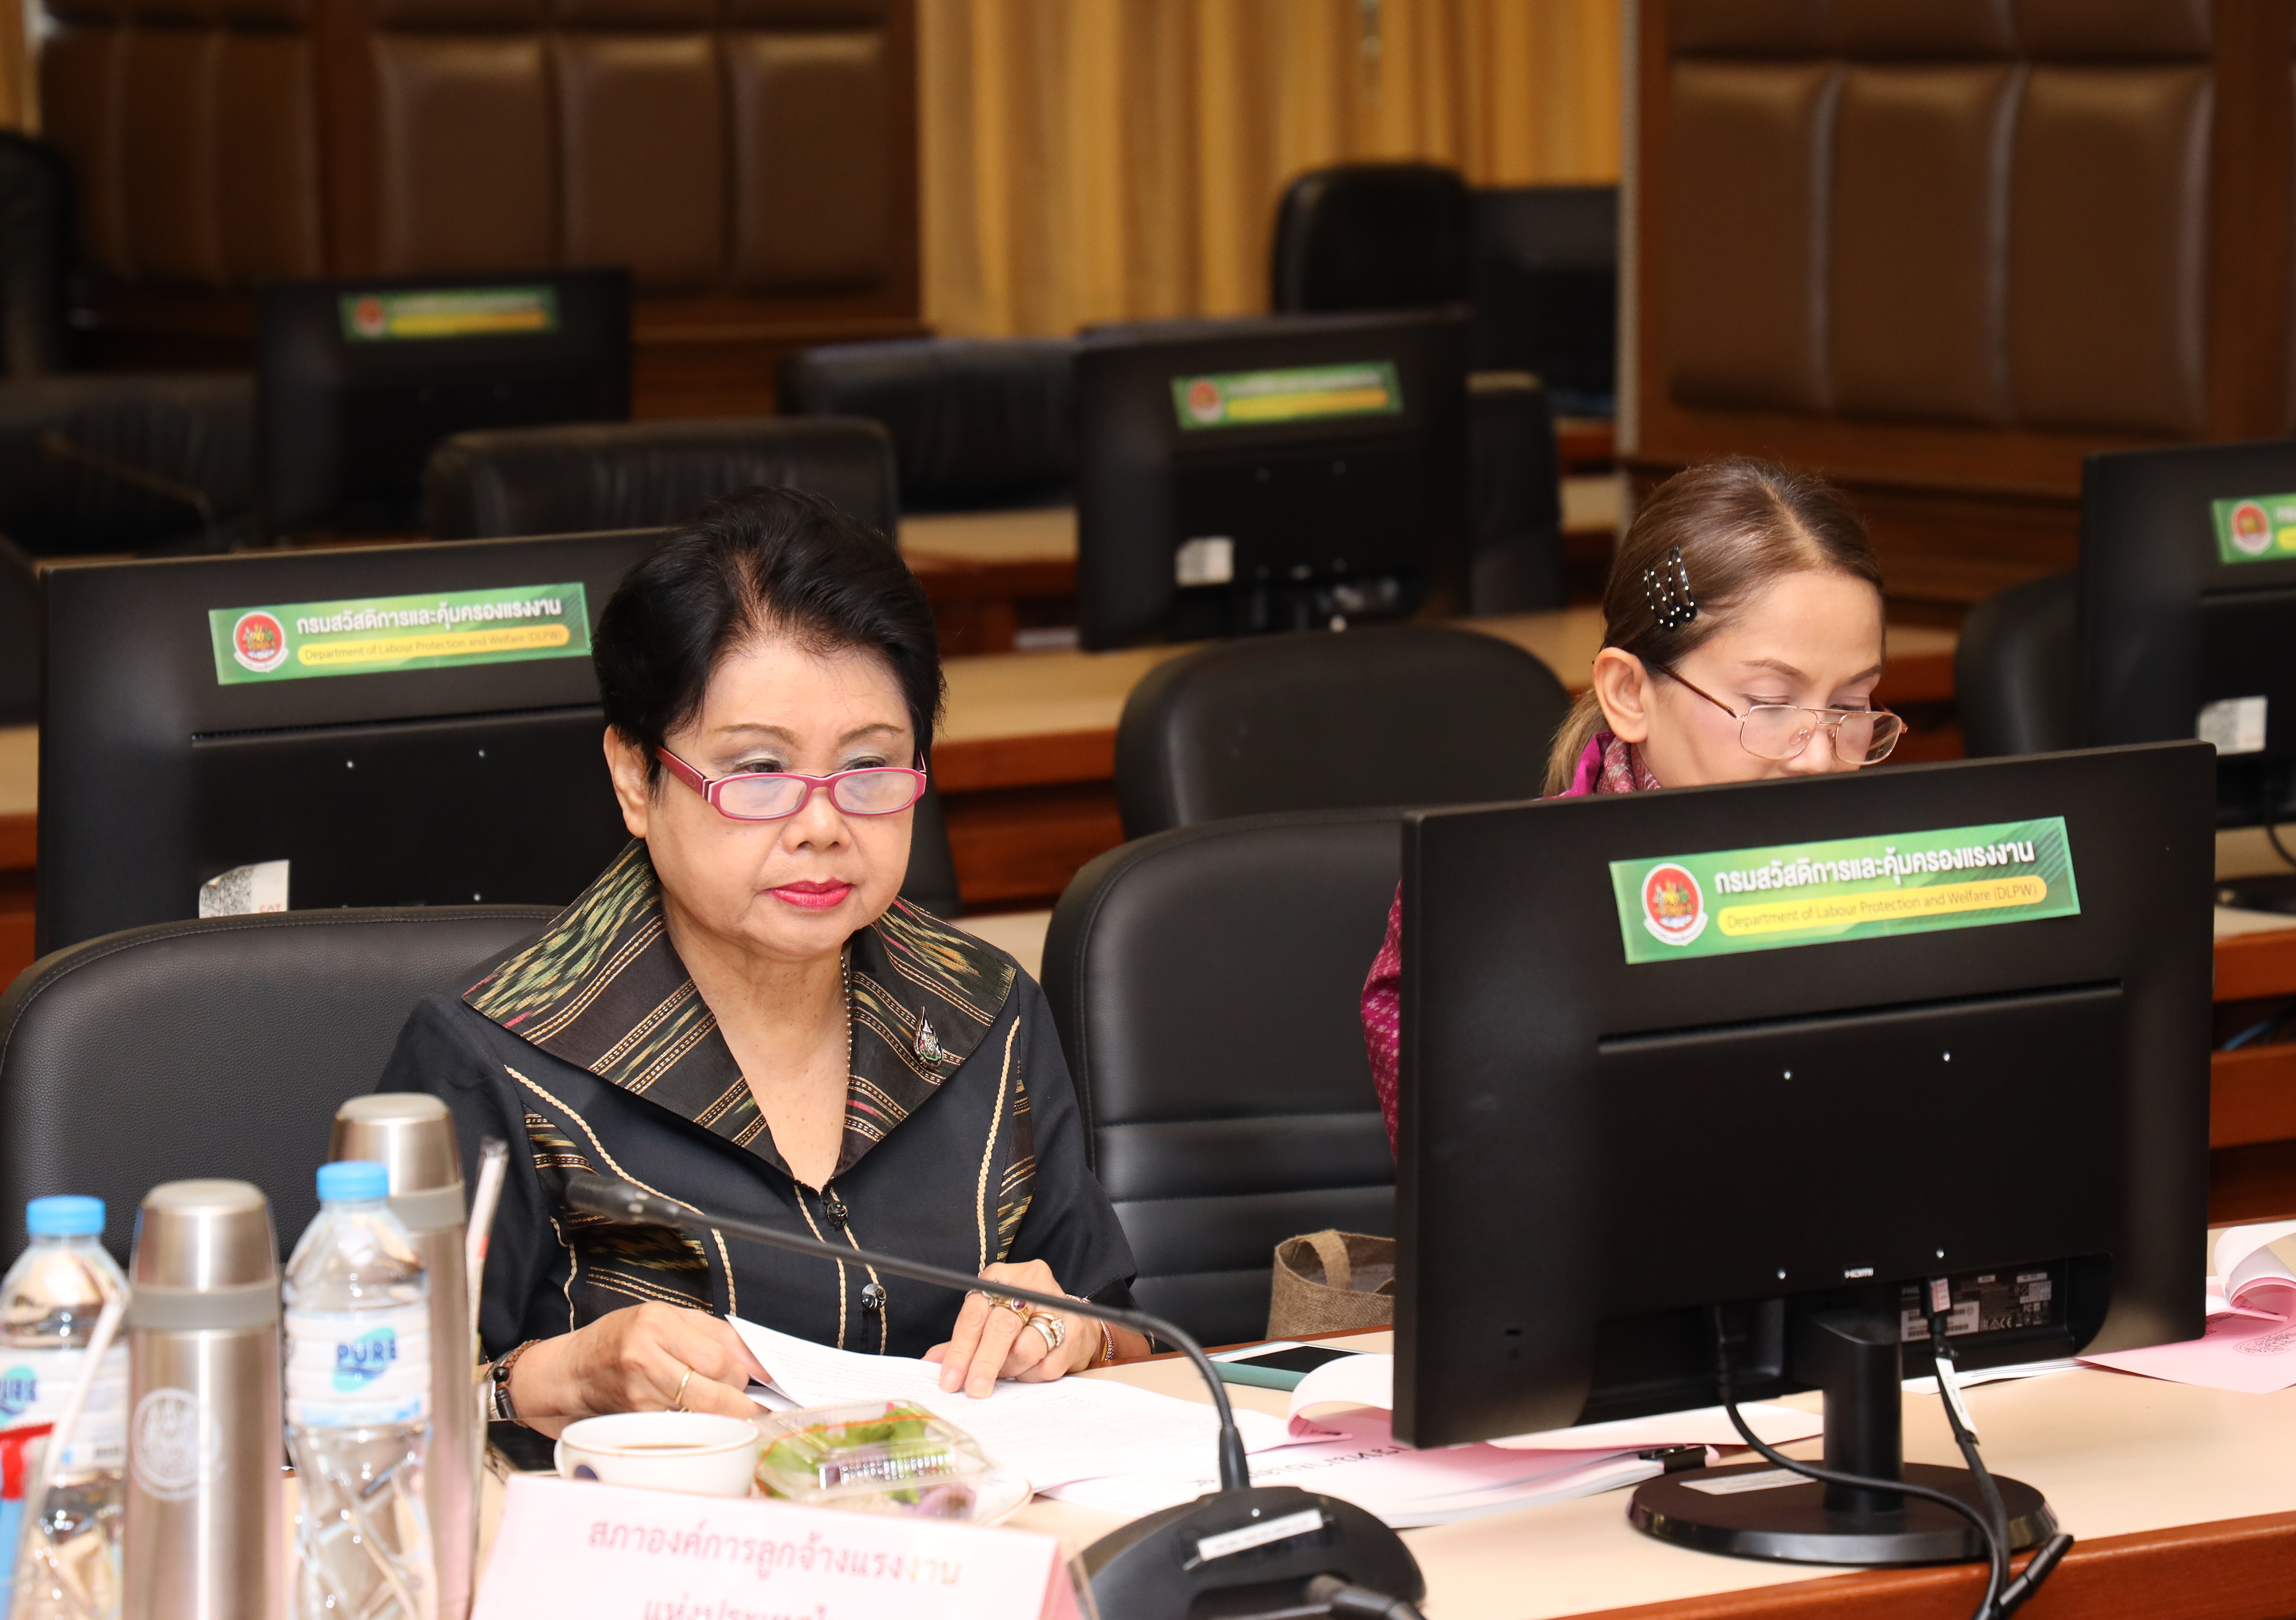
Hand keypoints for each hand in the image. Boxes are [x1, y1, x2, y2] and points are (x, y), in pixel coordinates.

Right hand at [508, 1302, 770, 1437]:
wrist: (572, 1370)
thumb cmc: (625, 1338)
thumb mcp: (670, 1319)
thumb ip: (718, 1335)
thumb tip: (760, 1362)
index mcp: (658, 1323)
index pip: (720, 1359)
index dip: (744, 1374)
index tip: (759, 1380)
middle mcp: (645, 1356)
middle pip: (714, 1389)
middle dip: (738, 1399)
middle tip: (746, 1400)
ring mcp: (637, 1392)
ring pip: (701, 1412)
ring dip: (719, 1412)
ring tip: (720, 1404)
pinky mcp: (633, 1418)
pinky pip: (681, 1424)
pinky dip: (695, 1422)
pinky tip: (692, 1413)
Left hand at [924, 1260, 1098, 1397]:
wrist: (1075, 1321)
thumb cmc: (1023, 1322)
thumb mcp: (990, 1320)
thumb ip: (964, 1339)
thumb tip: (931, 1361)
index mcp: (1001, 1278)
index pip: (974, 1314)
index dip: (960, 1350)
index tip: (950, 1379)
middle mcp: (1030, 1285)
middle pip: (1001, 1328)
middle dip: (984, 1364)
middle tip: (974, 1390)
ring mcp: (1056, 1305)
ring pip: (1025, 1349)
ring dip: (1011, 1370)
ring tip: (1008, 1373)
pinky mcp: (1076, 1329)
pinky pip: (1045, 1365)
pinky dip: (1032, 1374)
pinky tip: (1030, 1369)